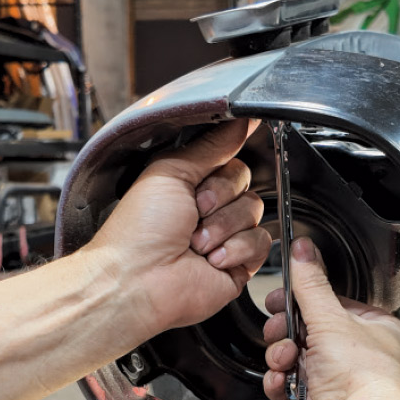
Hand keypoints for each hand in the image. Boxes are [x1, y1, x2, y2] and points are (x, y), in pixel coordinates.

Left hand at [80, 119, 270, 339]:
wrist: (138, 279)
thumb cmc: (139, 230)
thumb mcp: (171, 171)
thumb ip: (212, 145)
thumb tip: (240, 120)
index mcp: (192, 185)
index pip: (232, 163)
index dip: (222, 173)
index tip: (201, 182)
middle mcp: (210, 210)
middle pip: (247, 186)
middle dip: (220, 199)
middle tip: (194, 213)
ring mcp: (226, 237)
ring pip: (255, 213)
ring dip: (223, 226)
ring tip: (196, 242)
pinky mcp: (239, 264)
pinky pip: (261, 243)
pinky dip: (235, 249)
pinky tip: (211, 259)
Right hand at [262, 238, 399, 399]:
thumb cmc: (365, 380)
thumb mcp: (331, 318)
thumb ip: (311, 284)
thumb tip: (303, 252)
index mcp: (380, 332)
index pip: (336, 306)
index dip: (306, 301)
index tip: (282, 298)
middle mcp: (364, 361)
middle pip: (312, 335)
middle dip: (288, 333)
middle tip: (279, 329)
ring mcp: (342, 388)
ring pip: (298, 362)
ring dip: (282, 358)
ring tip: (284, 360)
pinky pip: (292, 390)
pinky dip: (281, 384)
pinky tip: (281, 381)